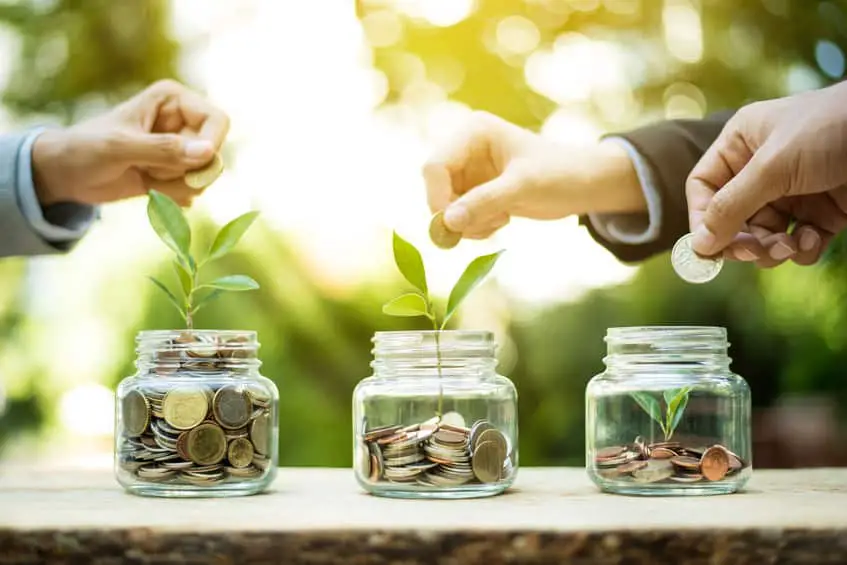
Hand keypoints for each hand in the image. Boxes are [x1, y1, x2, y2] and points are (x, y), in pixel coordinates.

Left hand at [32, 79, 229, 206]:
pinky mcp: (177, 171)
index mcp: (174, 99)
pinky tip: (148, 188)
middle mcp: (183, 120)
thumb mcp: (121, 147)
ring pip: (204, 175)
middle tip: (149, 169)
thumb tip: (209, 153)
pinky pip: (194, 189)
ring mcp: (182, 148)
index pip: (217, 120)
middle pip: (213, 153)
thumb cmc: (86, 148)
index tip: (188, 166)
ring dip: (174, 185)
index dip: (210, 146)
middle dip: (182, 170)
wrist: (66, 173)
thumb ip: (164, 149)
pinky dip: (172, 196)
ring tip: (144, 175)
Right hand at [423, 111, 646, 238]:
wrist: (585, 184)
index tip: (457, 224)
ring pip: (445, 206)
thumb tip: (447, 222)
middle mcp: (466, 148)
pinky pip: (458, 215)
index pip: (434, 166)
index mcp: (474, 132)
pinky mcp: (476, 190)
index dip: (439, 197)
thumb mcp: (524, 187)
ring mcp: (469, 170)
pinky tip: (500, 221)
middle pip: (435, 187)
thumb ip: (485, 202)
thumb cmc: (560, 174)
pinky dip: (473, 226)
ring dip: (467, 223)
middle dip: (455, 213)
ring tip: (500, 220)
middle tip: (486, 226)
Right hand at [686, 83, 846, 266]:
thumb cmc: (829, 129)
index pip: (704, 188)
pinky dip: (803, 248)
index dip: (703, 218)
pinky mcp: (823, 210)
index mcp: (741, 144)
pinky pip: (798, 240)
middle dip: (743, 239)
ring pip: (764, 235)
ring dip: (772, 248)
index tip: (710, 247)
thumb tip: (699, 244)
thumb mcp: (772, 166)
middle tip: (753, 253)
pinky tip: (813, 240)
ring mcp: (793, 191)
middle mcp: (762, 168)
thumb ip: (732, 206)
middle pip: (733, 218)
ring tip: (789, 247)